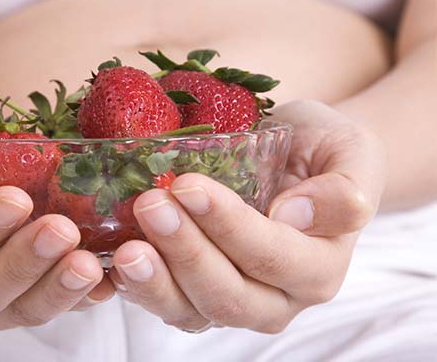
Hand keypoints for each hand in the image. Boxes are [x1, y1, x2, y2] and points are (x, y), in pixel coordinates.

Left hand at [109, 100, 385, 332]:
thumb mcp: (349, 151)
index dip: (230, 227)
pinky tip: (113, 260)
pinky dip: (139, 288)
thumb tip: (297, 217)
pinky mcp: (197, 294)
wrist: (294, 158)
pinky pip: (167, 304)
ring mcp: (235, 301)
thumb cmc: (319, 151)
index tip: (190, 186)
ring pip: (193, 311)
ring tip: (125, 248)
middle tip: (151, 205)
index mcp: (319, 267)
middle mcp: (278, 298)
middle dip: (186, 253)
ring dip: (157, 281)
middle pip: (229, 295)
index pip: (273, 257)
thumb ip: (343, 189)